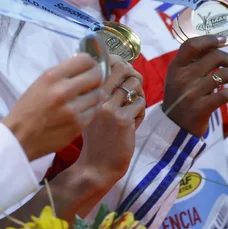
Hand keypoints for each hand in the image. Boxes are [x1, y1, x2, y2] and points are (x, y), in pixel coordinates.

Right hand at [2, 53, 104, 160]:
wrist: (20, 137)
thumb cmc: (28, 108)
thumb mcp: (40, 82)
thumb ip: (62, 74)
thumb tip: (86, 67)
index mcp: (52, 76)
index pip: (85, 60)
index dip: (90, 63)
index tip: (88, 68)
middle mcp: (63, 91)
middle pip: (96, 75)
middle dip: (96, 77)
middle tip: (92, 81)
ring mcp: (72, 109)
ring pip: (98, 94)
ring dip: (94, 94)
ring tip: (86, 97)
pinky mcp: (78, 125)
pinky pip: (95, 111)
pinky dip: (91, 109)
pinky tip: (82, 109)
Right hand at [76, 56, 145, 183]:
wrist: (96, 165)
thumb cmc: (97, 138)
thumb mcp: (92, 111)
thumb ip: (103, 92)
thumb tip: (123, 70)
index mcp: (88, 93)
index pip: (105, 64)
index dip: (120, 63)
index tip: (125, 71)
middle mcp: (97, 96)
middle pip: (122, 68)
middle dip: (133, 74)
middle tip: (134, 87)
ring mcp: (110, 108)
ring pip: (134, 84)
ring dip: (138, 94)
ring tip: (133, 108)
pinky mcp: (123, 119)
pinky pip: (140, 102)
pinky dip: (140, 110)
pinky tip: (133, 122)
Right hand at [163, 35, 227, 136]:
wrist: (175, 126)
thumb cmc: (180, 97)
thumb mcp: (177, 77)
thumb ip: (190, 63)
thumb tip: (214, 46)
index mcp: (175, 67)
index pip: (191, 45)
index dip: (209, 39)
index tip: (222, 39)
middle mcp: (182, 78)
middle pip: (213, 56)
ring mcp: (191, 93)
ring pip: (224, 74)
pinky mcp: (201, 108)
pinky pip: (225, 94)